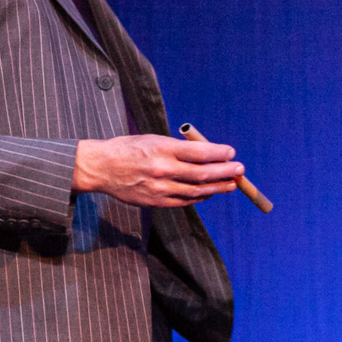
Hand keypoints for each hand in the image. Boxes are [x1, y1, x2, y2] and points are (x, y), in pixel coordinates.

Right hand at [73, 134, 243, 207]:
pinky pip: (183, 201)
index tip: (232, 152)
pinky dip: (199, 197)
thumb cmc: (130, 149)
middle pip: (202, 174)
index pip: (199, 152)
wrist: (101, 168)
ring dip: (217, 188)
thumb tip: (207, 153)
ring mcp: (159, 188)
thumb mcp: (154, 140)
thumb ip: (179, 148)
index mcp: (162, 149)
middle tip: (240, 170)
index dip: (219, 153)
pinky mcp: (155, 202)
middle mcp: (162, 170)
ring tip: (232, 184)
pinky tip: (210, 193)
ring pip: (196, 191)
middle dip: (225, 172)